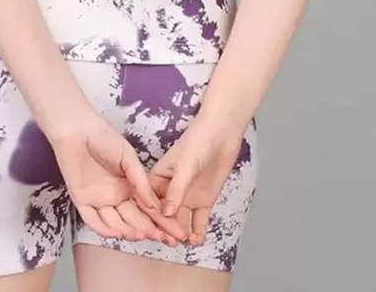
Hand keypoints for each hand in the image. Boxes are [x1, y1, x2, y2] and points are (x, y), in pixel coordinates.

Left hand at [49, 110, 182, 243]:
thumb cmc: (103, 137)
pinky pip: (93, 220)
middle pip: (134, 218)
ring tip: (142, 235)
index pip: (146, 208)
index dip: (160, 220)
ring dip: (129, 230)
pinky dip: (105, 229)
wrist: (76, 129)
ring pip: (116, 222)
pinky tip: (118, 232)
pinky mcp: (82, 201)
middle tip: (163, 238)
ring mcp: (99, 200)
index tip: (175, 231)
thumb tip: (155, 205)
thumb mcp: (128, 157)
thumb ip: (140, 181)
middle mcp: (115, 196)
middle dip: (149, 229)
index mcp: (128, 185)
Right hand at [148, 115, 246, 245]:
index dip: (153, 217)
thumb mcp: (186, 166)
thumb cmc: (198, 141)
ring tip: (185, 242)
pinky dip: (198, 231)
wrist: (223, 133)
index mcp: (158, 178)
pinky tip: (198, 241)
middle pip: (165, 214)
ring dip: (181, 232)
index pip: (152, 202)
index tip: (156, 231)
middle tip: (173, 242)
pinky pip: (198, 220)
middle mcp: (170, 190)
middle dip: (167, 229)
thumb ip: (176, 190)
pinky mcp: (203, 200)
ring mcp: (186, 196)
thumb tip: (166, 214)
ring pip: (180, 220)